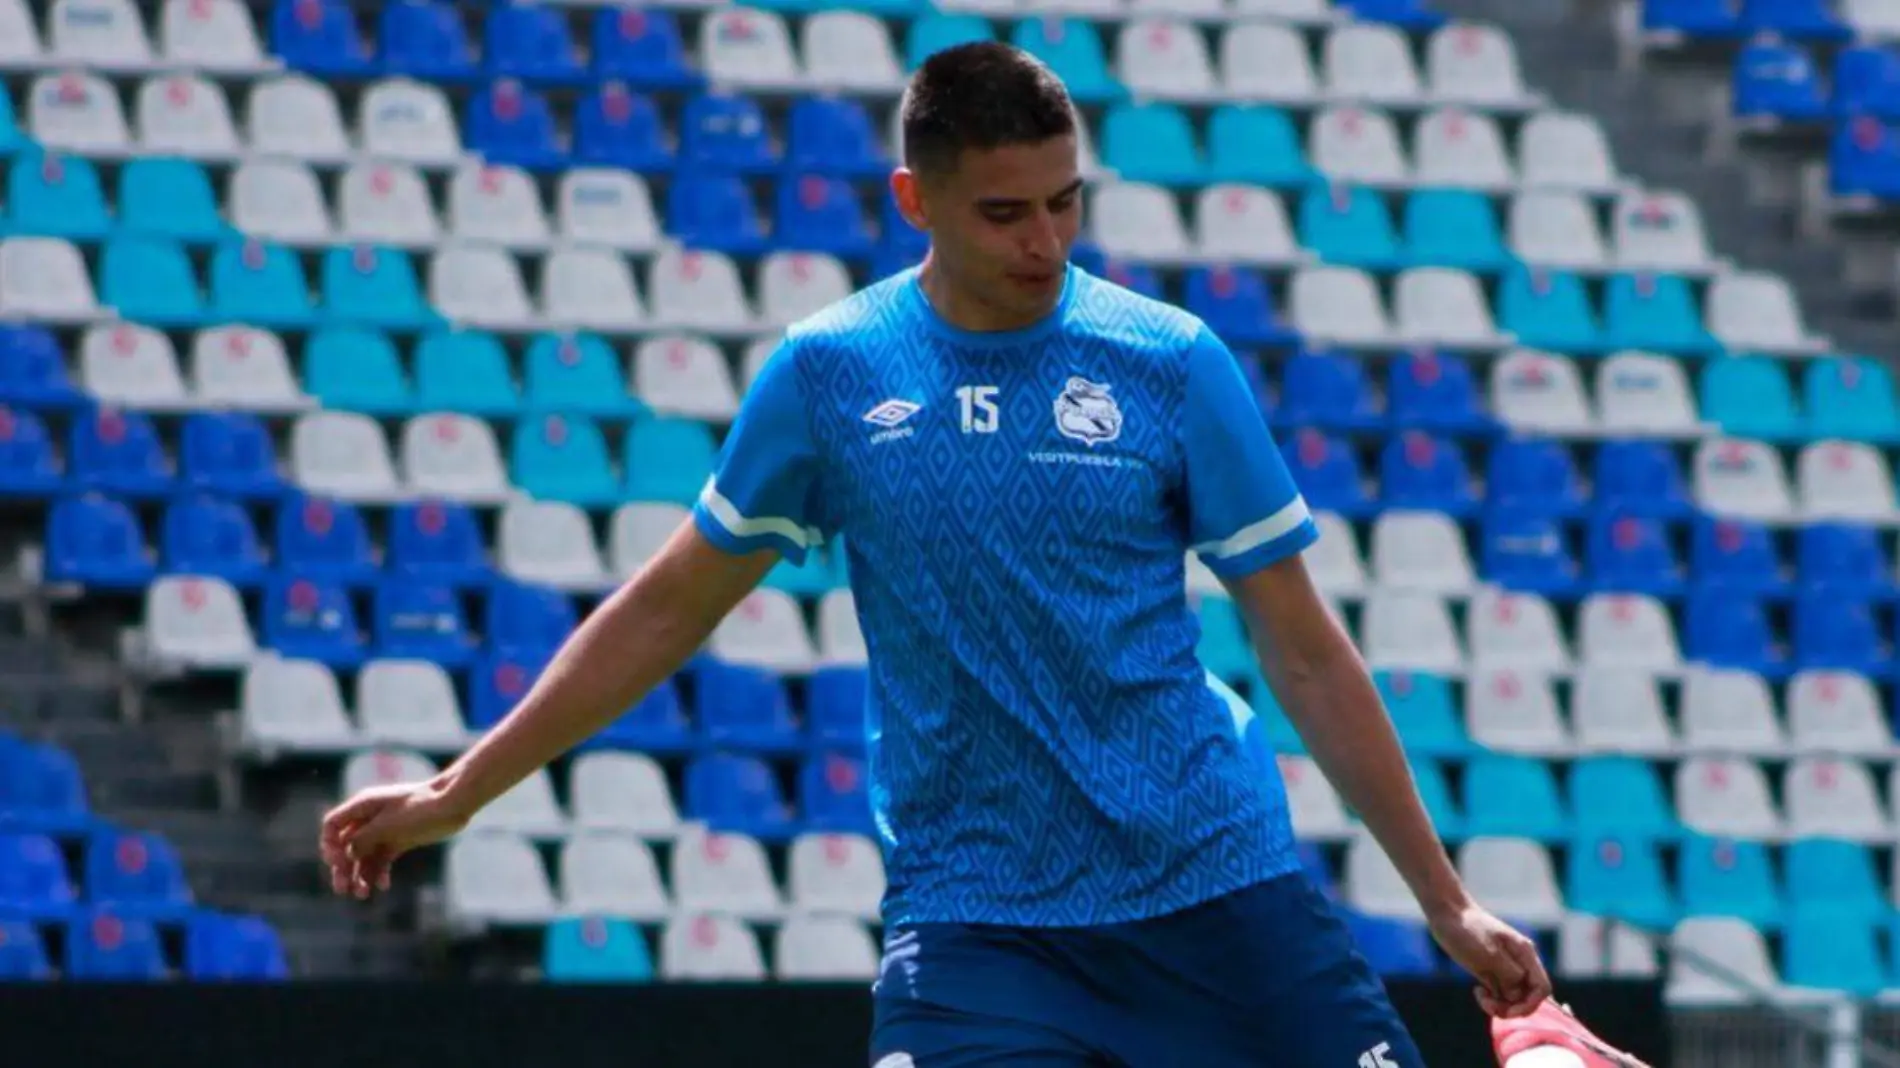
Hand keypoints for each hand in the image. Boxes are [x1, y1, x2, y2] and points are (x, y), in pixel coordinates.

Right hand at [319, 780, 469, 899]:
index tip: (337, 863)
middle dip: (342, 868)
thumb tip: (348, 854)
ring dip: (360, 875)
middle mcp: (370, 818)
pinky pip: (382, 859)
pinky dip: (380, 872)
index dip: (329, 846)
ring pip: (364, 856)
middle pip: (346, 845)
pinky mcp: (400, 840)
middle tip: (342, 890)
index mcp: (363, 806)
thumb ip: (362, 839)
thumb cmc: (420, 808)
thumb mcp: (386, 825)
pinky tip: (383, 886)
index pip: (333, 825)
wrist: (454, 803)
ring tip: (362, 895)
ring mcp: (385, 830)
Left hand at [1427, 902, 1551, 1017]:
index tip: (1508, 1010)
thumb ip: (1508, 973)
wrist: (1447, 914)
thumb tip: (1518, 994)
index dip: (1530, 1004)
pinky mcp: (1491, 971)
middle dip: (1512, 1007)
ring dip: (1500, 1005)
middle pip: (1528, 996)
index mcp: (1524, 954)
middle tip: (1488, 1003)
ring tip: (1480, 995)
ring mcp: (1505, 968)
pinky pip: (1500, 994)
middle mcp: (1519, 962)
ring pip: (1514, 998)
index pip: (1542, 988)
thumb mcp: (1488, 952)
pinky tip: (1477, 991)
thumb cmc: (1467, 929)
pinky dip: (1491, 999)